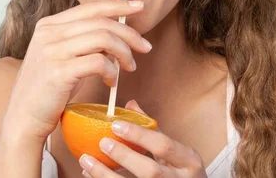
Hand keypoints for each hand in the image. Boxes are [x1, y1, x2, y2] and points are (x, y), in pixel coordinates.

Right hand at [2, 0, 151, 142]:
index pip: (89, 7)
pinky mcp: (58, 72)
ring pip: (103, 38)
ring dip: (124, 52)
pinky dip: (112, 70)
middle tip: (144, 48)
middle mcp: (48, 33)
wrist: (23, 118)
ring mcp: (51, 51)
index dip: (117, 5)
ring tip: (129, 67)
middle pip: (101, 22)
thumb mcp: (61, 57)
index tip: (139, 7)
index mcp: (49, 25)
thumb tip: (116, 35)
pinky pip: (98, 62)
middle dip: (129, 33)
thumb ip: (82, 42)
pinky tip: (111, 80)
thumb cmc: (47, 90)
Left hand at [80, 100, 206, 177]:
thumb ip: (153, 130)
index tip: (115, 125)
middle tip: (102, 142)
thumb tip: (129, 104)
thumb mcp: (175, 151)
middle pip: (151, 171)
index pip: (163, 145)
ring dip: (106, 175)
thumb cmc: (181, 171)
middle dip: (124, 157)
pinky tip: (90, 175)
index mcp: (189, 161)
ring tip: (86, 161)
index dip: (139, 135)